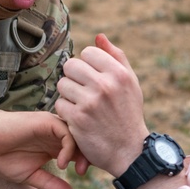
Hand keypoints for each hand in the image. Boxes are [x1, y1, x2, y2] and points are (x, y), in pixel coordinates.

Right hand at [0, 108, 84, 188]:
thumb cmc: (2, 157)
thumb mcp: (31, 176)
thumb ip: (51, 184)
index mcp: (54, 144)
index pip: (79, 149)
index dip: (86, 161)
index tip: (82, 177)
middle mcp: (56, 133)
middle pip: (83, 141)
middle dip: (89, 156)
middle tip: (84, 173)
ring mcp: (52, 126)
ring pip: (78, 134)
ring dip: (82, 153)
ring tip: (78, 170)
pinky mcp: (46, 122)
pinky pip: (66, 133)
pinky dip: (68, 148)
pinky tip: (62, 163)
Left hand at [56, 34, 149, 176]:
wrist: (129, 152)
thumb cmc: (128, 114)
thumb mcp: (131, 83)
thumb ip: (116, 57)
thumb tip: (98, 36)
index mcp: (119, 73)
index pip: (88, 52)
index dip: (87, 64)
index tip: (93, 78)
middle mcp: (105, 85)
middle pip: (71, 65)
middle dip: (74, 77)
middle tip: (83, 91)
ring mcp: (90, 102)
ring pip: (62, 84)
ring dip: (68, 95)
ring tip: (82, 105)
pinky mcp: (77, 118)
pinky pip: (59, 103)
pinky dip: (66, 111)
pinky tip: (78, 118)